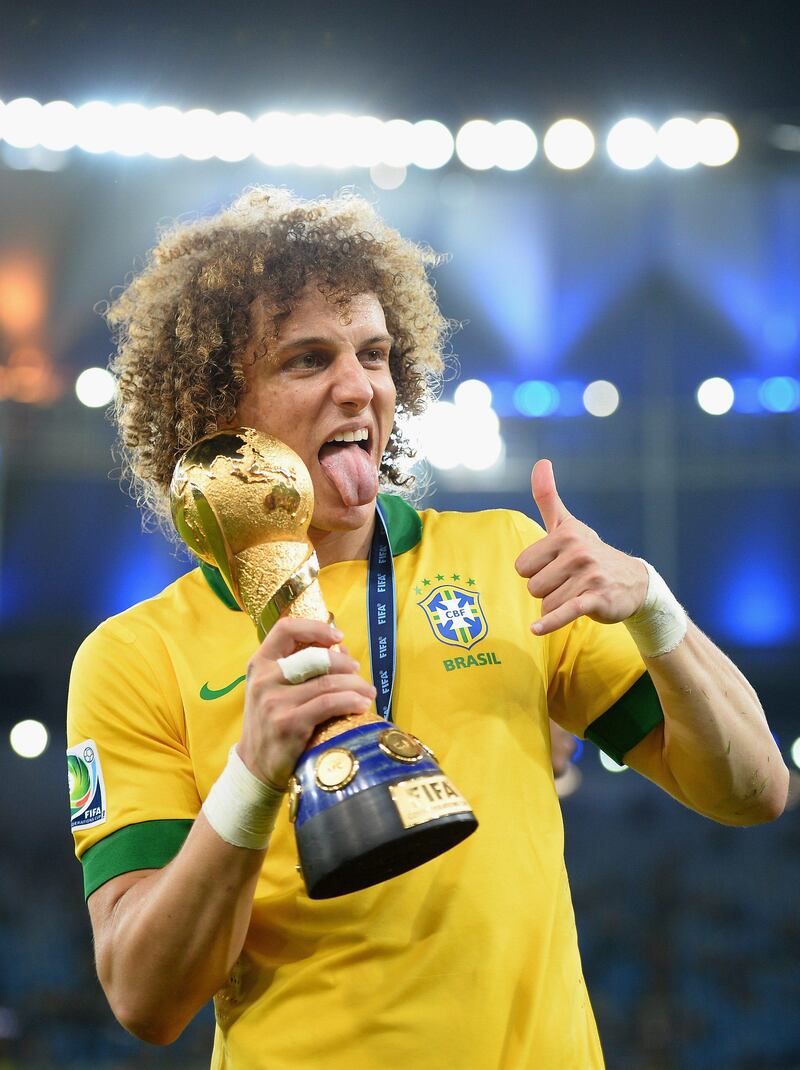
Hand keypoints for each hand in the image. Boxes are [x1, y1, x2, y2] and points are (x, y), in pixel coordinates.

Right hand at [237, 618, 375, 789]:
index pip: (285, 629)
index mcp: (259, 664)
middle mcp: (264, 679)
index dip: (315, 627)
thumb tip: (342, 649)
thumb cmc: (272, 723)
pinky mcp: (289, 723)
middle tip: (358, 672)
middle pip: (314, 656)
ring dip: (355, 685)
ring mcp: (274, 701)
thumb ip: (300, 668)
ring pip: (327, 682)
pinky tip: (361, 705)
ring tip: (367, 692)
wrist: (255, 767)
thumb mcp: (275, 690)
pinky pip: (329, 703)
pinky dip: (351, 701)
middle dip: (344, 663)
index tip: (337, 636)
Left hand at [515, 459, 647, 635]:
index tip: (555, 568)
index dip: (535, 572)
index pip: (522, 566)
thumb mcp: (569, 525)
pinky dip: (550, 622)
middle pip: (532, 587)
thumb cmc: (591, 553)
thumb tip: (541, 462)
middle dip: (546, 591)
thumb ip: (548, 497)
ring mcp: (588, 576)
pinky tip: (536, 629)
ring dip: (556, 607)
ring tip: (576, 595)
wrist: (634, 583)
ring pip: (546, 603)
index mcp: (564, 535)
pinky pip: (565, 612)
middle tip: (568, 584)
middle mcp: (577, 553)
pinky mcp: (596, 599)